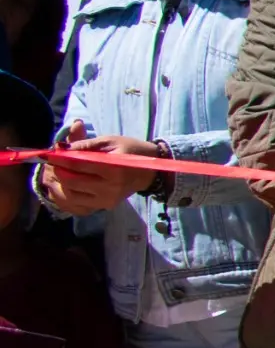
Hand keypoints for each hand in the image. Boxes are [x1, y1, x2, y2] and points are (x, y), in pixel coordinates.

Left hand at [38, 121, 165, 212]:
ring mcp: (107, 200)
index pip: (78, 165)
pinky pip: (78, 203)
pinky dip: (68, 192)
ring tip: (59, 172)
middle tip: (53, 163)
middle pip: (72, 181)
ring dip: (61, 183)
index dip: (60, 159)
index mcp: (114, 169)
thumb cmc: (131, 151)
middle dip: (58, 171)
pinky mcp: (105, 206)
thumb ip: (84, 144)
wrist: (150, 171)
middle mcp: (110, 188)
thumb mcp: (109, 141)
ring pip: (72, 194)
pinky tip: (68, 183)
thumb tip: (60, 148)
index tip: (50, 153)